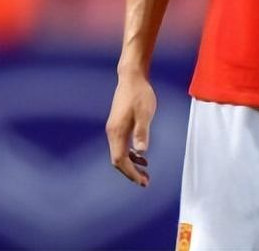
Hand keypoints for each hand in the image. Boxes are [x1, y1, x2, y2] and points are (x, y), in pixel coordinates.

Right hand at [106, 70, 155, 186]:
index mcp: (117, 132)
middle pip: (118, 160)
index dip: (130, 173)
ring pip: (120, 153)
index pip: (119, 160)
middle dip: (131, 172)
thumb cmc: (140, 94)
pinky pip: (122, 145)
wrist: (132, 77)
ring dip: (132, 164)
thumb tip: (141, 152)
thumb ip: (142, 132)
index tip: (142, 182)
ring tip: (146, 172)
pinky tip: (142, 156)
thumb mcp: (145, 113)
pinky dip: (131, 154)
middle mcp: (112, 132)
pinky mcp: (118, 124)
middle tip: (146, 181)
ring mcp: (114, 128)